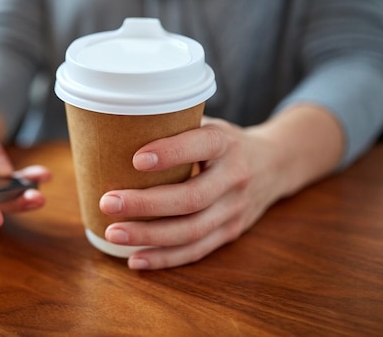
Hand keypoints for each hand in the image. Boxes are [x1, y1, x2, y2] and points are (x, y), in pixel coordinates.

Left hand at [99, 105, 343, 269]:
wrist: (275, 164)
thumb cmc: (223, 142)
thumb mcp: (208, 123)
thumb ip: (174, 126)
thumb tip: (117, 128)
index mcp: (226, 143)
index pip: (202, 146)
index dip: (171, 153)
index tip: (135, 160)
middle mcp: (234, 177)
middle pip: (192, 198)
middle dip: (147, 204)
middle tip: (108, 203)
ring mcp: (235, 209)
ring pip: (192, 230)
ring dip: (149, 236)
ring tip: (113, 233)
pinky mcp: (230, 232)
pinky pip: (196, 250)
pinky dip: (164, 258)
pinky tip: (134, 259)